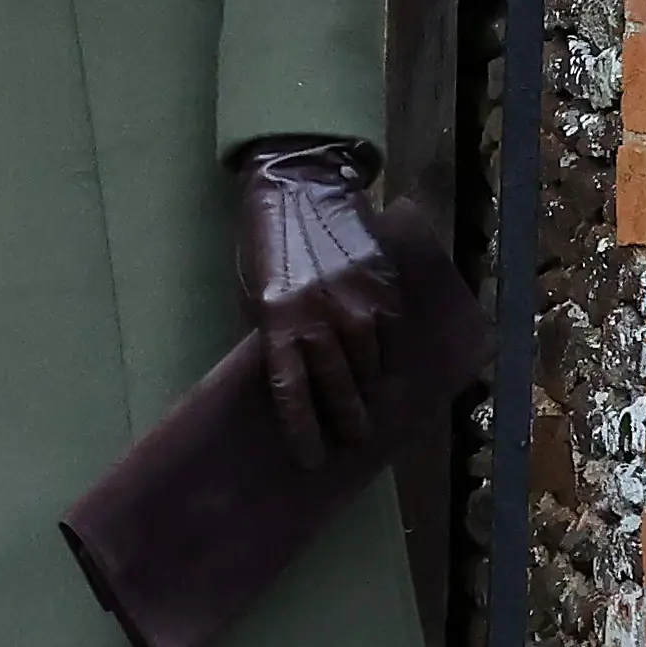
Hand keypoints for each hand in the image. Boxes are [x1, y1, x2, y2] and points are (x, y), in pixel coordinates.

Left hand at [232, 138, 400, 470]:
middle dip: (347, 422)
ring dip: (370, 388)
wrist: (299, 186)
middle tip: (354, 440)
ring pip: (370, 365)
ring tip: (371, 403)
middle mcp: (319, 318)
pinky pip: (390, 334)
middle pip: (339, 390)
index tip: (311, 460)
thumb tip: (297, 375)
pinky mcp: (383, 286)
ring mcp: (356, 302)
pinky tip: (383, 360)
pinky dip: (386, 351)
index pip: (292, 393)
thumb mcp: (255, 292)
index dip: (302, 432)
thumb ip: (276, 333)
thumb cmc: (266, 243)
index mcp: (277, 322)